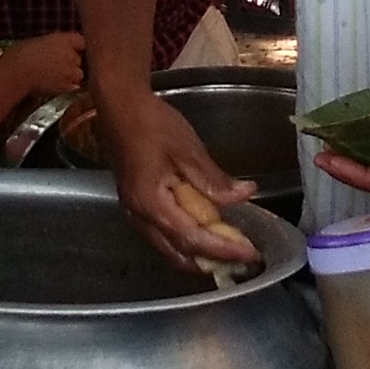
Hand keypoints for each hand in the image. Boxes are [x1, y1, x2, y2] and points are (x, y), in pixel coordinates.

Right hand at [0, 31, 88, 107]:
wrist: (15, 72)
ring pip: (79, 74)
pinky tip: (56, 85)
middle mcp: (72, 54)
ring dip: (71, 75)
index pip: (82, 42)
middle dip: (72, 62)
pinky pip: (74, 86)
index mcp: (65, 39)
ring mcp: (71, 71)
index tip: (70, 50)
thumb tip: (58, 49)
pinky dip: (67, 86)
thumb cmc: (20, 53)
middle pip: (80, 58)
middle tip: (57, 65)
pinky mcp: (67, 86)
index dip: (76, 47)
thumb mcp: (40, 41)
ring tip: (56, 77)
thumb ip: (54, 44)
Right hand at [99, 88, 259, 268]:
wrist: (119, 107)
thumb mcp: (187, 149)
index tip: (249, 253)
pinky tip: (207, 233)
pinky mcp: (137, 207)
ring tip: (230, 249)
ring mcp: (135, 214)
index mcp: (151, 204)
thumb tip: (244, 195)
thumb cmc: (151, 125)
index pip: (192, 239)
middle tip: (243, 258)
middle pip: (179, 254)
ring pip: (170, 248)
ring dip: (200, 254)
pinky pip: (164, 236)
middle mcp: (139, 217)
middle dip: (212, 261)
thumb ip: (214, 180)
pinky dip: (187, 241)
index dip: (223, 249)